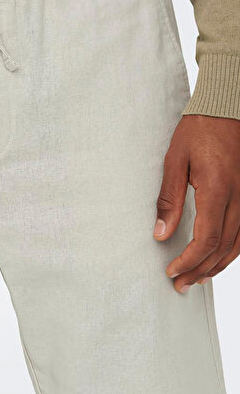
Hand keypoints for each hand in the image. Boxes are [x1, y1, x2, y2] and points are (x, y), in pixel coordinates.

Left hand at [154, 114, 239, 292]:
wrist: (226, 109)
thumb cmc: (198, 130)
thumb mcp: (174, 161)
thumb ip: (168, 199)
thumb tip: (160, 233)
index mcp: (217, 189)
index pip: (206, 238)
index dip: (189, 260)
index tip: (171, 271)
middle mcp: (239, 198)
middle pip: (223, 248)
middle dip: (200, 270)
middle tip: (179, 284)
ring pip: (238, 245)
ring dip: (217, 265)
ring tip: (196, 278)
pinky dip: (231, 251)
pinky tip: (216, 258)